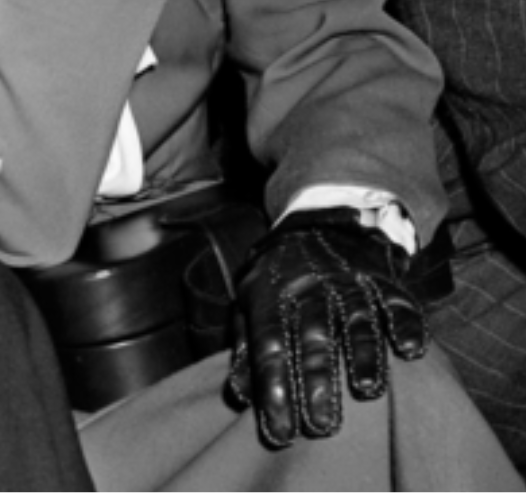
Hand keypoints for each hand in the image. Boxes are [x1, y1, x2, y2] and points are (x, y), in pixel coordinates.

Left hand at [224, 208, 427, 446]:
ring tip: (368, 391)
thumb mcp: (249, 302)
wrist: (320, 221)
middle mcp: (309, 287)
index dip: (273, 388)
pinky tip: (411, 351)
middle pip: (312, 335)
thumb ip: (244, 347)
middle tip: (323, 426)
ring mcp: (347, 280)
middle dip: (317, 380)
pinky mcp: (381, 278)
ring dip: (364, 355)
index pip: (268, 345)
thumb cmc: (278, 277)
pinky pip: (396, 300)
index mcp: (271, 297)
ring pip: (356, 318)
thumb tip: (239, 394)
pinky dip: (406, 324)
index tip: (279, 430)